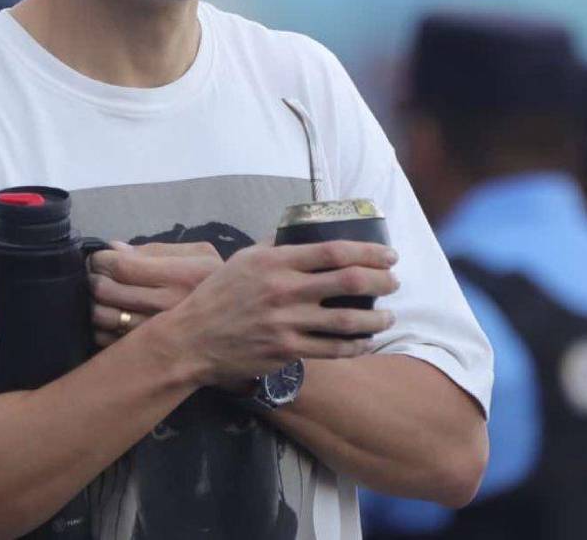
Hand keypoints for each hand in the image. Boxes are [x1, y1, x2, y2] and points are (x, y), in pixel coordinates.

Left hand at [90, 241, 223, 347]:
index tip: (100, 259)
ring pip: (103, 317)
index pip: (121, 265)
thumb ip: (156, 250)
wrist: (247, 329)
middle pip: (106, 290)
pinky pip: (108, 340)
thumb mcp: (201, 257)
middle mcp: (168, 306)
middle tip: (95, 276)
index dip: (101, 260)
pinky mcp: (149, 354)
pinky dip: (99, 328)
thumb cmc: (220, 286)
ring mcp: (158, 334)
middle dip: (93, 279)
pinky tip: (110, 320)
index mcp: (181, 276)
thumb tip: (114, 248)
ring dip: (93, 304)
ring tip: (100, 298)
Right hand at [99, 239, 398, 391]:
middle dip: (382, 281)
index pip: (333, 251)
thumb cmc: (217, 295)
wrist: (193, 338)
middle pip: (349, 282)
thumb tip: (301, 236)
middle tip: (394, 282)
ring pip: (348, 320)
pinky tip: (366, 340)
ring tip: (388, 315)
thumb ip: (274, 248)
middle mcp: (284, 290)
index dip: (368, 251)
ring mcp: (286, 323)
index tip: (388, 255)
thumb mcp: (242, 261)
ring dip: (376, 317)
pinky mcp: (287, 350)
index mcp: (274, 262)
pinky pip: (333, 349)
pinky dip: (357, 345)